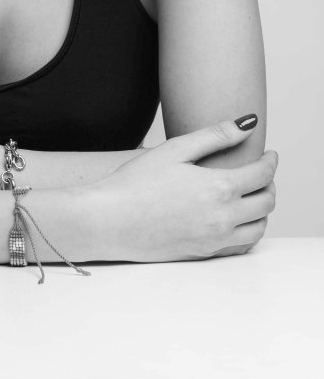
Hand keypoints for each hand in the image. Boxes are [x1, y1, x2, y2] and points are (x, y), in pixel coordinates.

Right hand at [95, 118, 277, 261]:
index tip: (269, 154)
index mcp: (218, 188)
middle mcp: (222, 218)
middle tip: (261, 173)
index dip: (270, 161)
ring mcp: (214, 240)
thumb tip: (248, 123)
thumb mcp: (175, 149)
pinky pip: (241, 246)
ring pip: (258, 228)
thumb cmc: (135, 182)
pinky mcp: (203, 254)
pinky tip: (236, 220)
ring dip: (262, 210)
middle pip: (266, 202)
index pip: (262, 174)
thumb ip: (215, 135)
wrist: (109, 220)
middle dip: (269, 184)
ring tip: (250, 195)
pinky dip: (248, 231)